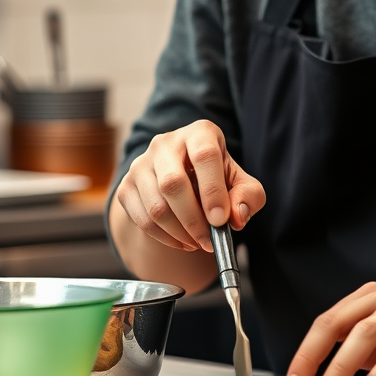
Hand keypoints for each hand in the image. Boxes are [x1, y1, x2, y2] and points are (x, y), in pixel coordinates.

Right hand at [115, 120, 265, 253]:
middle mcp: (165, 143)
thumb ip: (248, 197)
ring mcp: (141, 164)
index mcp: (200, 133)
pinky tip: (182, 241)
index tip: (220, 220)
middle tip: (209, 241)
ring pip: (156, 206)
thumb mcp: (241, 183)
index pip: (204, 156)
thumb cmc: (217, 179)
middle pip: (173, 183)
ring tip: (198, 242)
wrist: (184, 181)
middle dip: (193, 220)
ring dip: (179, 233)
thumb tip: (237, 216)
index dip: (213, 191)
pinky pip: (142, 219)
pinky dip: (164, 238)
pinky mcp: (126, 186)